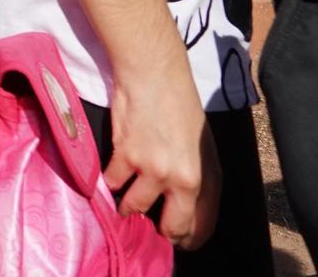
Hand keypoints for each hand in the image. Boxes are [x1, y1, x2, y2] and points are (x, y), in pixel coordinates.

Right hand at [105, 70, 218, 247]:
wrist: (154, 76)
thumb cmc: (180, 107)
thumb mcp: (202, 146)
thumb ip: (197, 178)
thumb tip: (182, 205)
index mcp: (207, 178)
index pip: (202, 225)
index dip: (188, 238)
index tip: (177, 240)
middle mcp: (183, 180)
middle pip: (171, 226)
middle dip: (159, 231)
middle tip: (149, 226)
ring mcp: (153, 170)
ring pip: (134, 208)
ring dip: (127, 205)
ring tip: (124, 198)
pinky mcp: (126, 157)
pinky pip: (113, 183)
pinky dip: (110, 181)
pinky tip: (112, 173)